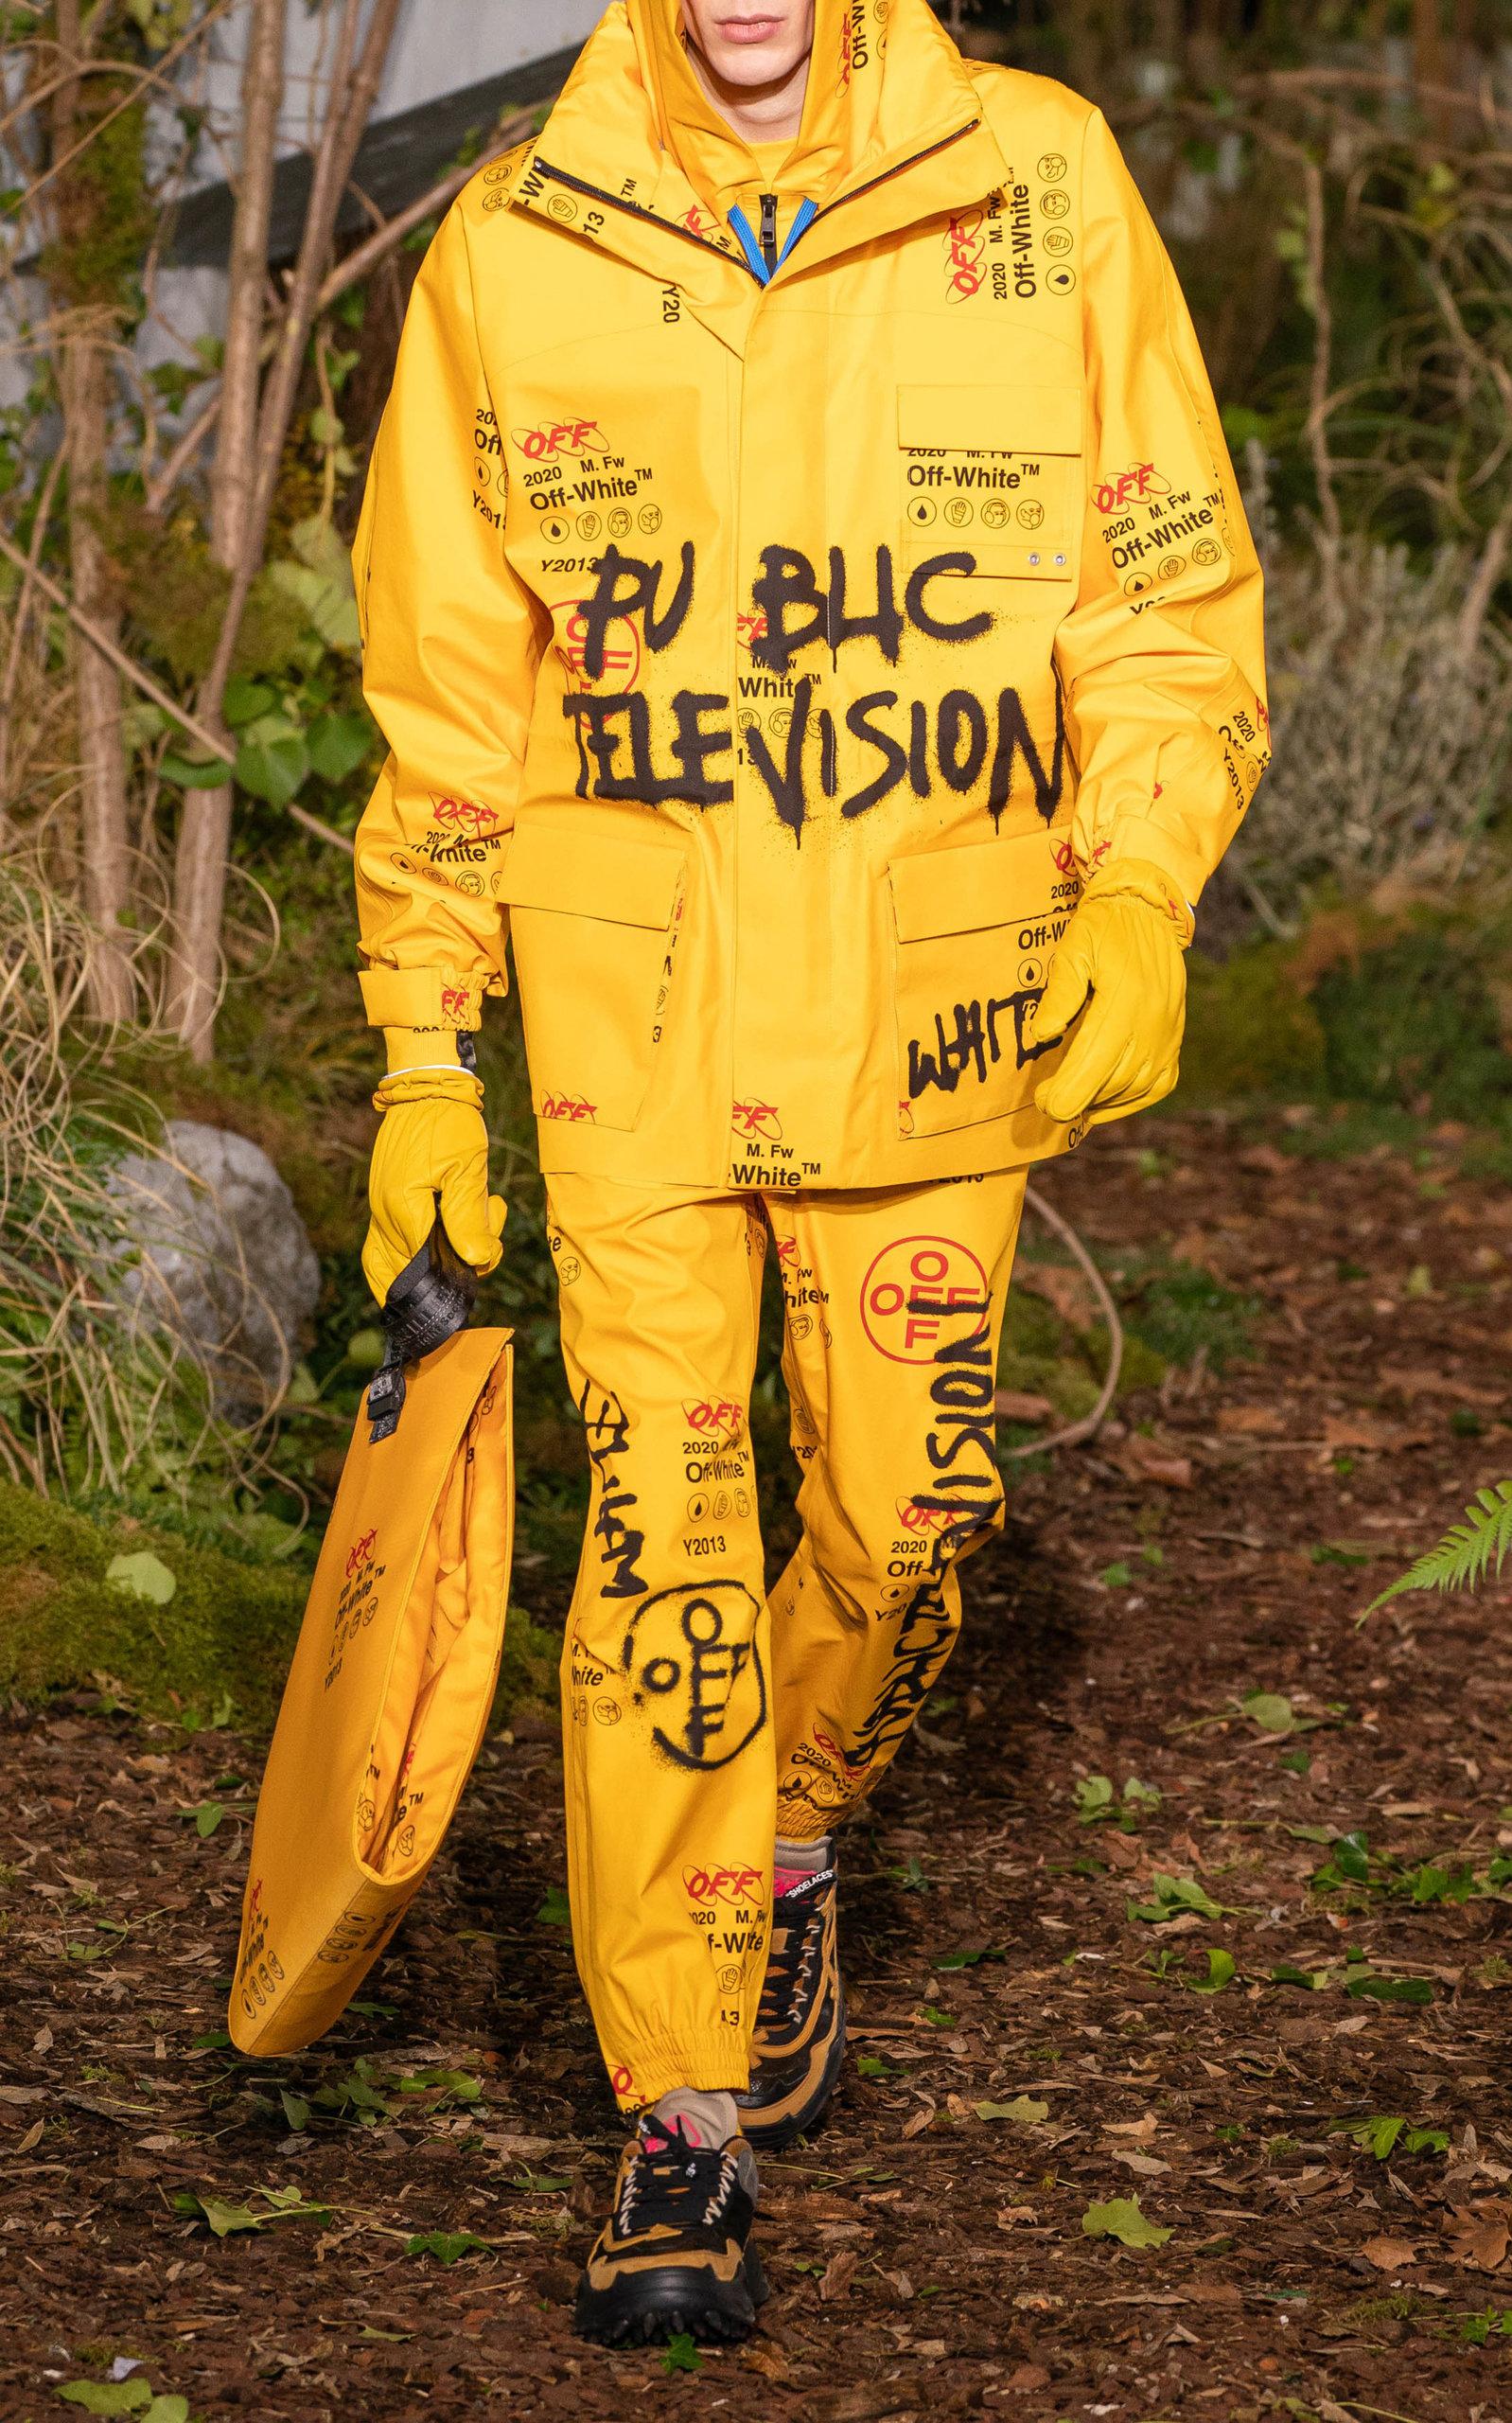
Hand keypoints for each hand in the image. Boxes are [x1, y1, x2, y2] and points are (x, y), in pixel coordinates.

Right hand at [362, 1066, 505, 1304]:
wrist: (426, 1087)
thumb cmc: (449, 1124)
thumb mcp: (468, 1169)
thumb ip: (469, 1217)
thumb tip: (475, 1260)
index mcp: (402, 1209)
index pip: (426, 1266)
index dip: (459, 1269)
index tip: (488, 1253)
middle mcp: (383, 1214)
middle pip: (409, 1269)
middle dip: (451, 1264)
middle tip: (484, 1238)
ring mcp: (380, 1209)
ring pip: (402, 1257)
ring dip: (441, 1251)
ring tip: (481, 1212)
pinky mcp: (386, 1201)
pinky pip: (396, 1240)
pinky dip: (427, 1241)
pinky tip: (458, 1215)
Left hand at [1032, 861, 1190, 1132]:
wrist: (1149, 914)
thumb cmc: (1104, 930)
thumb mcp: (1074, 948)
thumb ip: (1061, 992)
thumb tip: (1042, 1034)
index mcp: (1124, 1004)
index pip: (1089, 1070)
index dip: (1061, 1096)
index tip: (1042, 1095)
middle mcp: (1151, 1027)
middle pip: (1106, 1087)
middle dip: (1073, 1100)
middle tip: (1047, 1098)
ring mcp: (1167, 1039)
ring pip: (1129, 1092)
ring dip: (1097, 1100)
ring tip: (1072, 1092)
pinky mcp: (1175, 1044)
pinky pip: (1154, 1088)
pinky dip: (1127, 1100)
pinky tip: (1104, 1095)